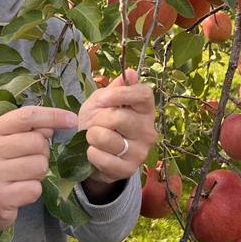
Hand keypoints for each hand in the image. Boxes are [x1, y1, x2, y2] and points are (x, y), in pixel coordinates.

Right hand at [0, 105, 78, 233]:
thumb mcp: (4, 143)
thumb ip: (26, 131)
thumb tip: (52, 126)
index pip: (26, 116)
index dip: (52, 115)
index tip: (72, 120)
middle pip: (37, 142)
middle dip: (42, 153)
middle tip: (29, 162)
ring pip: (40, 166)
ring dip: (38, 174)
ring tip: (22, 177)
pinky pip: (35, 189)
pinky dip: (33, 191)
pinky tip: (18, 192)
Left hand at [78, 69, 156, 184]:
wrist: (92, 152)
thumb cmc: (100, 122)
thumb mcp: (102, 102)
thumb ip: (114, 88)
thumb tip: (131, 72)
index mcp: (145, 109)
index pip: (144, 94)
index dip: (122, 93)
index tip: (103, 99)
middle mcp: (148, 130)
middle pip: (119, 117)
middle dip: (98, 119)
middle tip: (95, 123)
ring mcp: (141, 152)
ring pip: (107, 138)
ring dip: (92, 136)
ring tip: (94, 138)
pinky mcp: (129, 169)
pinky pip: (102, 158)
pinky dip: (91, 153)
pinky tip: (94, 152)